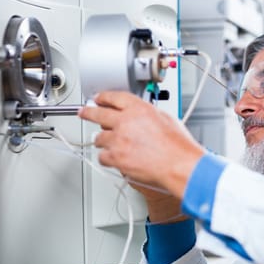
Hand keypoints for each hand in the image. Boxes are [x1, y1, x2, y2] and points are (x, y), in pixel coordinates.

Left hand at [78, 91, 204, 198]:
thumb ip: (148, 115)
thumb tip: (140, 117)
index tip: (98, 99)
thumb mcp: (167, 119)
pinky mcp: (116, 158)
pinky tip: (115, 158)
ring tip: (110, 143)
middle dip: (88, 112)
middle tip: (84, 112)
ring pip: (99, 138)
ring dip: (103, 140)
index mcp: (139, 108)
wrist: (179, 166)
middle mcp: (125, 122)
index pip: (114, 97)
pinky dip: (108, 158)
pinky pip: (103, 157)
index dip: (103, 97)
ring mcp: (118, 140)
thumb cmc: (179, 146)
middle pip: (98, 113)